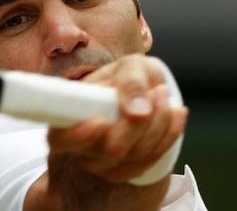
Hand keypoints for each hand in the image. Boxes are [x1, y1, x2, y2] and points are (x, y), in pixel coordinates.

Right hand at [30, 55, 188, 209]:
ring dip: (160, 124)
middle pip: (110, 150)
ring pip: (135, 156)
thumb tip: (137, 112)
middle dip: (141, 124)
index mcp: (66, 117)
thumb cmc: (129, 77)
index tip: (101, 122)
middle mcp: (79, 146)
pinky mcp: (126, 171)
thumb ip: (131, 82)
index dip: (80, 136)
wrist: (143, 94)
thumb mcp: (130, 67)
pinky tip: (176, 114)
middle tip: (157, 91)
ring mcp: (102, 163)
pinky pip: (152, 161)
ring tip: (164, 94)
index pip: (60, 139)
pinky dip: (169, 134)